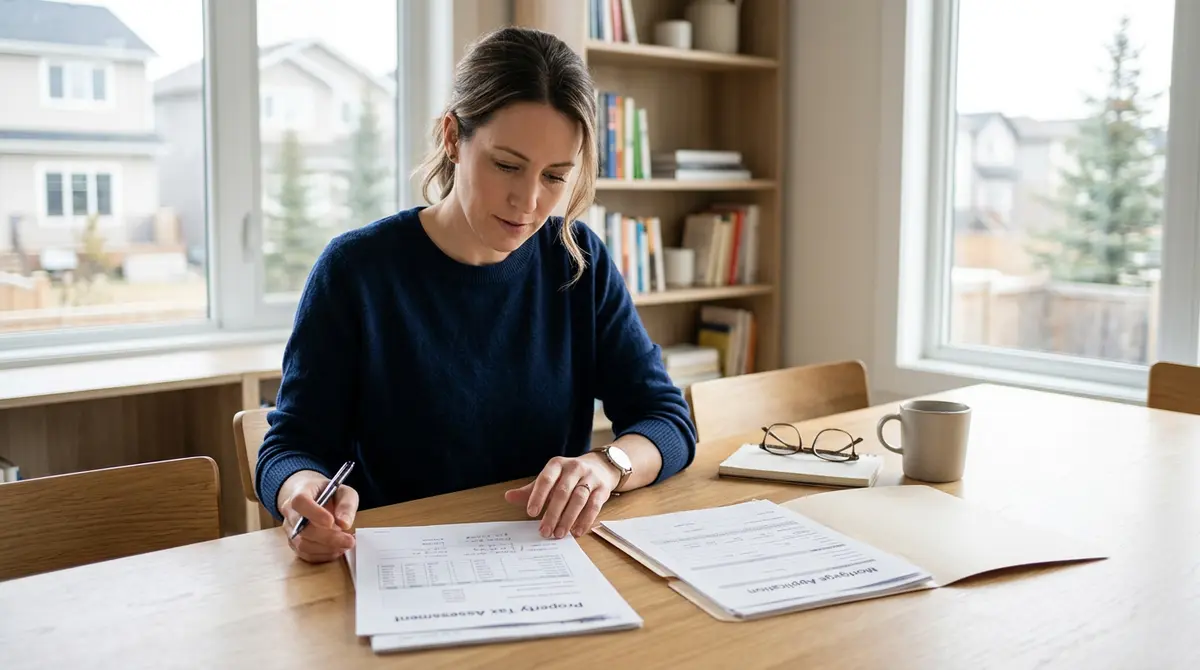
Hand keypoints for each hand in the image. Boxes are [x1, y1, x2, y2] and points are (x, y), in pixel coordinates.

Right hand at [277, 469, 358, 562]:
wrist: (312, 497)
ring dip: (326, 548)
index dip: (314, 513)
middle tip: (349, 540)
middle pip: (302, 529)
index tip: (331, 521)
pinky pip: (304, 554)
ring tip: (345, 545)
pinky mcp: (293, 543)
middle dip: (328, 537)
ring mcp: (289, 529)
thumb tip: (344, 523)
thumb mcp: (344, 492)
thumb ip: (346, 504)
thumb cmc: (329, 493)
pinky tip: (337, 550)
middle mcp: (290, 511)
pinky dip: (322, 555)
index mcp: (301, 492)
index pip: (300, 502)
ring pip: (302, 544)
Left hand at [504, 453, 620, 538]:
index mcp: (557, 464)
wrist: (600, 467)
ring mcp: (590, 478)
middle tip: (544, 531)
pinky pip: (594, 506)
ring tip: (559, 534)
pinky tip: (576, 531)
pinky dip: (585, 520)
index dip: (538, 496)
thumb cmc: (568, 477)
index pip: (546, 479)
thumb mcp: (550, 479)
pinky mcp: (602, 489)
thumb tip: (508, 497)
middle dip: (553, 513)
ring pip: (579, 499)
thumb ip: (531, 490)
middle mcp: (574, 468)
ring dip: (568, 518)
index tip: (531, 513)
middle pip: (562, 492)